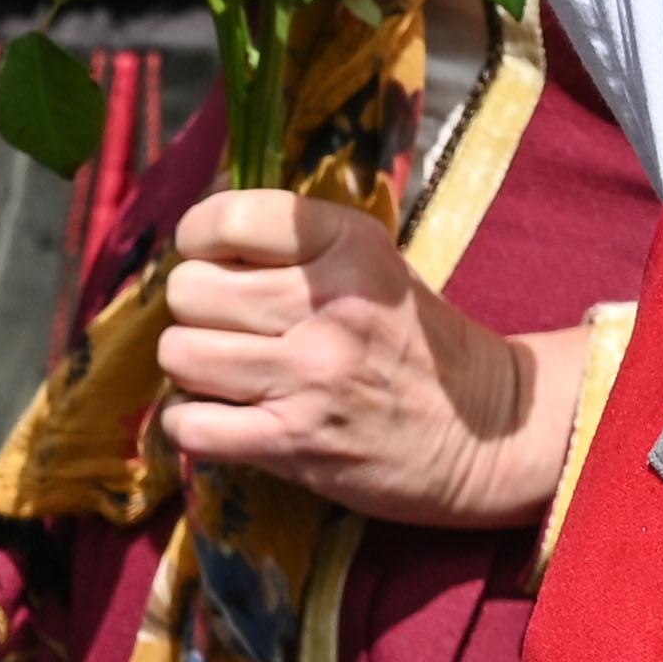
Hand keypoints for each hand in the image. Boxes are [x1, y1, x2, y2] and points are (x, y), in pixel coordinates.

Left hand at [156, 188, 578, 526]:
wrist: (482, 430)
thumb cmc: (416, 339)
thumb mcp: (376, 264)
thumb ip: (298, 242)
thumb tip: (198, 229)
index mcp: (352, 245)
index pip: (230, 218)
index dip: (199, 235)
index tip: (212, 253)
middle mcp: (329, 304)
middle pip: (190, 289)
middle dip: (195, 305)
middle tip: (225, 319)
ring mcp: (309, 376)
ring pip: (181, 354)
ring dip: (191, 363)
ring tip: (224, 367)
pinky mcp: (293, 443)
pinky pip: (189, 426)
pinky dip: (191, 423)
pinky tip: (222, 415)